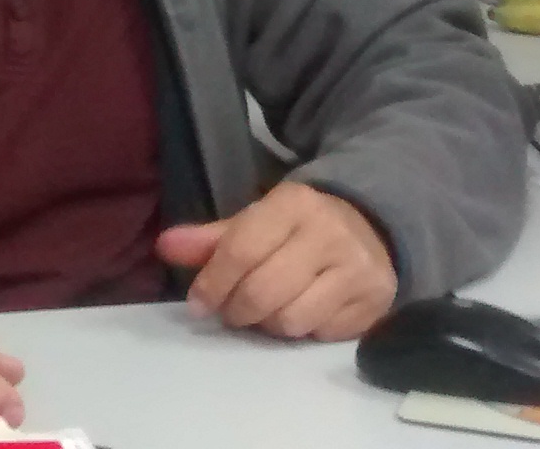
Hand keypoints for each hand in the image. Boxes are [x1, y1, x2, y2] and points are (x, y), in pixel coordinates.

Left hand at [155, 182, 395, 340]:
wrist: (375, 225)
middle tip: (231, 310)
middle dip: (237, 309)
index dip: (212, 283)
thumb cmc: (301, 227)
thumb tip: (165, 247)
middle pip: (263, 292)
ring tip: (266, 310)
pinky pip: (321, 334)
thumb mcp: (257, 222)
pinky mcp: (374, 303)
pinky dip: (302, 331)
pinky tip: (300, 311)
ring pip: (291, 321)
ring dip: (268, 324)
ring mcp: (357, 270)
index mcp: (295, 204)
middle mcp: (330, 234)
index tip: (198, 303)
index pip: (241, 250)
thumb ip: (211, 239)